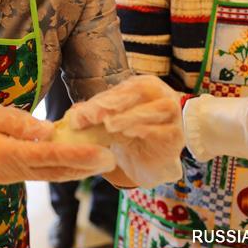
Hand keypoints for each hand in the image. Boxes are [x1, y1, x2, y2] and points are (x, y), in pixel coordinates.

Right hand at [0, 101, 115, 188]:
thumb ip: (17, 122)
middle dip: (83, 166)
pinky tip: (72, 159)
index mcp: (4, 155)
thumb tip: (47, 130)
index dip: (77, 155)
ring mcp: (8, 175)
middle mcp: (10, 171)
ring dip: (74, 169)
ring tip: (99, 160)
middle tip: (110, 158)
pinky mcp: (7, 172)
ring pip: (47, 174)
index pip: (48, 156)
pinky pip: (38, 171)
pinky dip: (58, 166)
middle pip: (54, 171)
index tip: (100, 153)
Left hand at [66, 75, 183, 188]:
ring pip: (156, 109)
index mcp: (144, 86)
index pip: (122, 89)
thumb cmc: (126, 135)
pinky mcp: (177, 136)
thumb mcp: (107, 122)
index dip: (101, 100)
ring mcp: (173, 115)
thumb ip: (92, 115)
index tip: (81, 115)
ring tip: (110, 125)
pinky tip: (129, 134)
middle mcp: (161, 95)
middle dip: (115, 104)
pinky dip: (146, 130)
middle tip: (94, 116)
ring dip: (130, 116)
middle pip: (140, 92)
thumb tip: (71, 117)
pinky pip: (164, 130)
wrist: (147, 161)